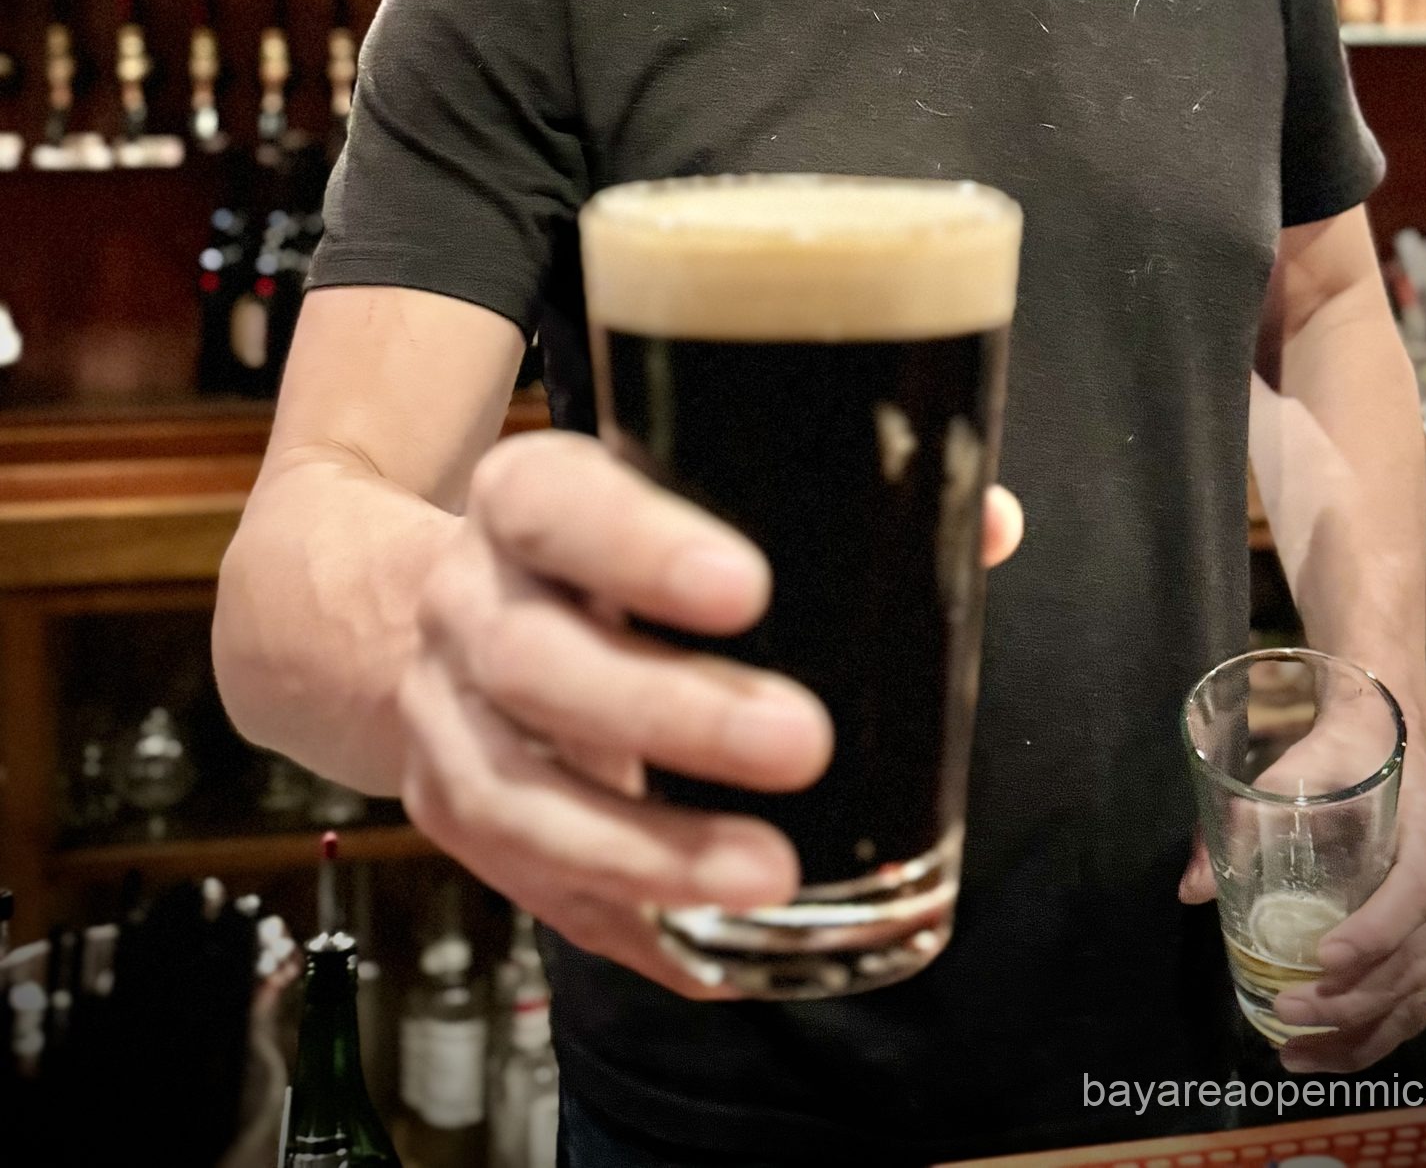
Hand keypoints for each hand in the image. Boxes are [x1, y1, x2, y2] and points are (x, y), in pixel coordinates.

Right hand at [399, 429, 1023, 999]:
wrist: (428, 617)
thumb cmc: (599, 551)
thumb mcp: (666, 493)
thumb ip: (816, 503)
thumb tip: (986, 524)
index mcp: (524, 500)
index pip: (559, 505)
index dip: (641, 548)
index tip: (746, 587)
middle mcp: (469, 605)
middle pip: (537, 661)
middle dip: (667, 710)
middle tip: (800, 741)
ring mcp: (449, 724)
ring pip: (520, 795)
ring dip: (645, 847)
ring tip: (770, 874)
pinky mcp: (459, 823)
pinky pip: (535, 888)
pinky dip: (630, 920)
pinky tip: (721, 942)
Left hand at [1179, 761, 1425, 1068]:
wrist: (1385, 745)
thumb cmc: (1337, 758)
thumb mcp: (1289, 771)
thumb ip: (1240, 821)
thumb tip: (1192, 890)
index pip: (1415, 891)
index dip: (1375, 932)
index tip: (1323, 958)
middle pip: (1413, 958)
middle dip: (1351, 998)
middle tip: (1288, 1009)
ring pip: (1415, 995)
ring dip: (1358, 1034)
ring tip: (1296, 1053)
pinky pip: (1413, 1003)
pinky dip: (1373, 1037)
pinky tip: (1327, 1053)